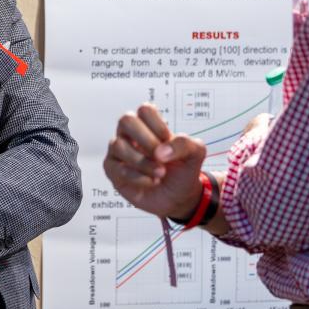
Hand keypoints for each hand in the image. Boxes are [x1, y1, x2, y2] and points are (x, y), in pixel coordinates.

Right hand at [103, 104, 205, 219]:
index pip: (145, 110)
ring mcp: (119, 151)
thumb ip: (185, 144)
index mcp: (150, 125)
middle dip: (146, 140)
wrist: (179, 197)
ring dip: (143, 162)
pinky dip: (137, 177)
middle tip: (161, 157)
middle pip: (126, 120)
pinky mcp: (113, 170)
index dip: (157, 125)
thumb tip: (160, 152)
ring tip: (160, 173)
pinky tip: (151, 181)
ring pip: (118, 145)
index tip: (168, 140)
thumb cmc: (182, 170)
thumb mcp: (195, 154)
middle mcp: (131, 135)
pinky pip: (117, 168)